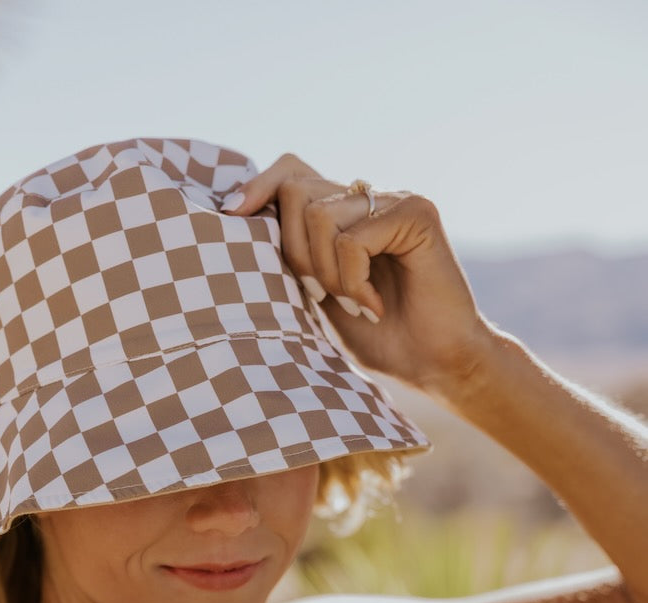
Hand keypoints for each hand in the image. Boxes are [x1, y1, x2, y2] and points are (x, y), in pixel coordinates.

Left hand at [222, 152, 492, 394]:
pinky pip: (352, 240)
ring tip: (355, 304)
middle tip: (320, 295)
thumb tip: (238, 220)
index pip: (290, 170)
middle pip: (294, 189)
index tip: (230, 215)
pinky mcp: (417, 213)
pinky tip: (375, 306)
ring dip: (326, 274)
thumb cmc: (382, 339)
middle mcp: (369, 197)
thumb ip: (294, 257)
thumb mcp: (320, 295)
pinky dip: (353, 282)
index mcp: (345, 212)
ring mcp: (395, 200)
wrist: (438, 365)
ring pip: (319, 215)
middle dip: (294, 251)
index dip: (258, 188)